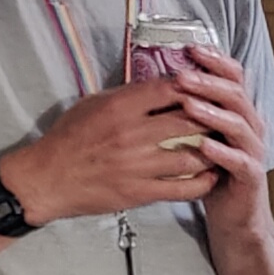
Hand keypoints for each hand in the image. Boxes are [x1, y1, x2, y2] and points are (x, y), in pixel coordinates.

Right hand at [1, 55, 256, 224]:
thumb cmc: (68, 139)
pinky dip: (203, 181)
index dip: (195, 86)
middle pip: (189, 120)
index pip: (171, 88)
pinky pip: (182, 187)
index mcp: (120, 107)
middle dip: (212, 117)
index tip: (207, 87)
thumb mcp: (93, 104)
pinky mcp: (140, 191)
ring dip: (212, 150)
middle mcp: (132, 134)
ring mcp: (138, 165)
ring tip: (224, 145)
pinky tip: (212, 174)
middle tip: (226, 117)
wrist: (47, 179)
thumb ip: (127, 94)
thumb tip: (160, 83)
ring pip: (191, 154)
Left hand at [158, 45, 271, 225]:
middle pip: (236, 94)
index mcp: (236, 112)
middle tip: (182, 75)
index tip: (190, 48)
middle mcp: (249, 126)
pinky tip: (204, 146)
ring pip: (239, 124)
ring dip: (213, 112)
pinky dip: (222, 152)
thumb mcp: (198, 136)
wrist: (233, 217)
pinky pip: (240, 161)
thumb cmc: (211, 175)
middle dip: (208, 82)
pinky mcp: (253, 176)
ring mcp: (253, 151)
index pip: (232, 77)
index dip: (214, 61)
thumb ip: (188, 110)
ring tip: (189, 104)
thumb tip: (159, 81)